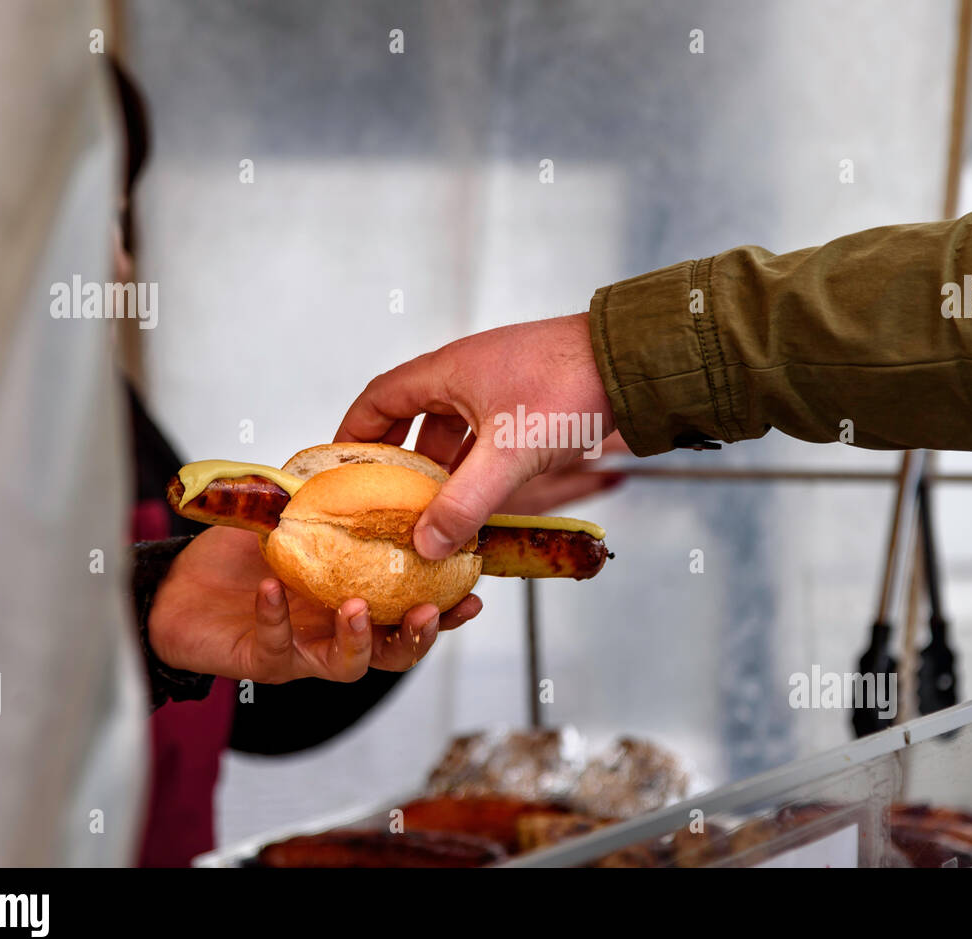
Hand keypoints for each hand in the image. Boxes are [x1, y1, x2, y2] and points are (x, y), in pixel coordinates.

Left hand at [147, 526, 481, 681]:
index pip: (410, 612)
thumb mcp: (290, 520)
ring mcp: (302, 652)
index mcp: (355, 600)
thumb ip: (325, 501)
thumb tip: (357, 458)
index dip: (445, 610)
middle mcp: (335, 633)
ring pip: (347, 665)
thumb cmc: (238, 559)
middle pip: (394, 653)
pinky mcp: (262, 660)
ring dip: (358, 639)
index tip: (470, 591)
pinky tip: (272, 589)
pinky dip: (276, 617)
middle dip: (417, 637)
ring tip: (356, 607)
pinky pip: (276, 646)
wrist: (179, 589)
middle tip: (428, 612)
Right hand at [336, 313, 616, 558]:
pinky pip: (485, 436)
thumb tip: (426, 543)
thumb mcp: (509, 454)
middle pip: (413, 417)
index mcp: (447, 372)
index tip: (338, 466)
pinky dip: (475, 465)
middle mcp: (467, 374)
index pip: (379, 399)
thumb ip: (465, 503)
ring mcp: (499, 386)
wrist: (634, 363)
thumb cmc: (569, 388)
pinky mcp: (529, 400)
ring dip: (440, 467)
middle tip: (384, 499)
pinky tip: (480, 497)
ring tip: (430, 509)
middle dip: (398, 460)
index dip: (354, 432)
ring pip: (453, 429)